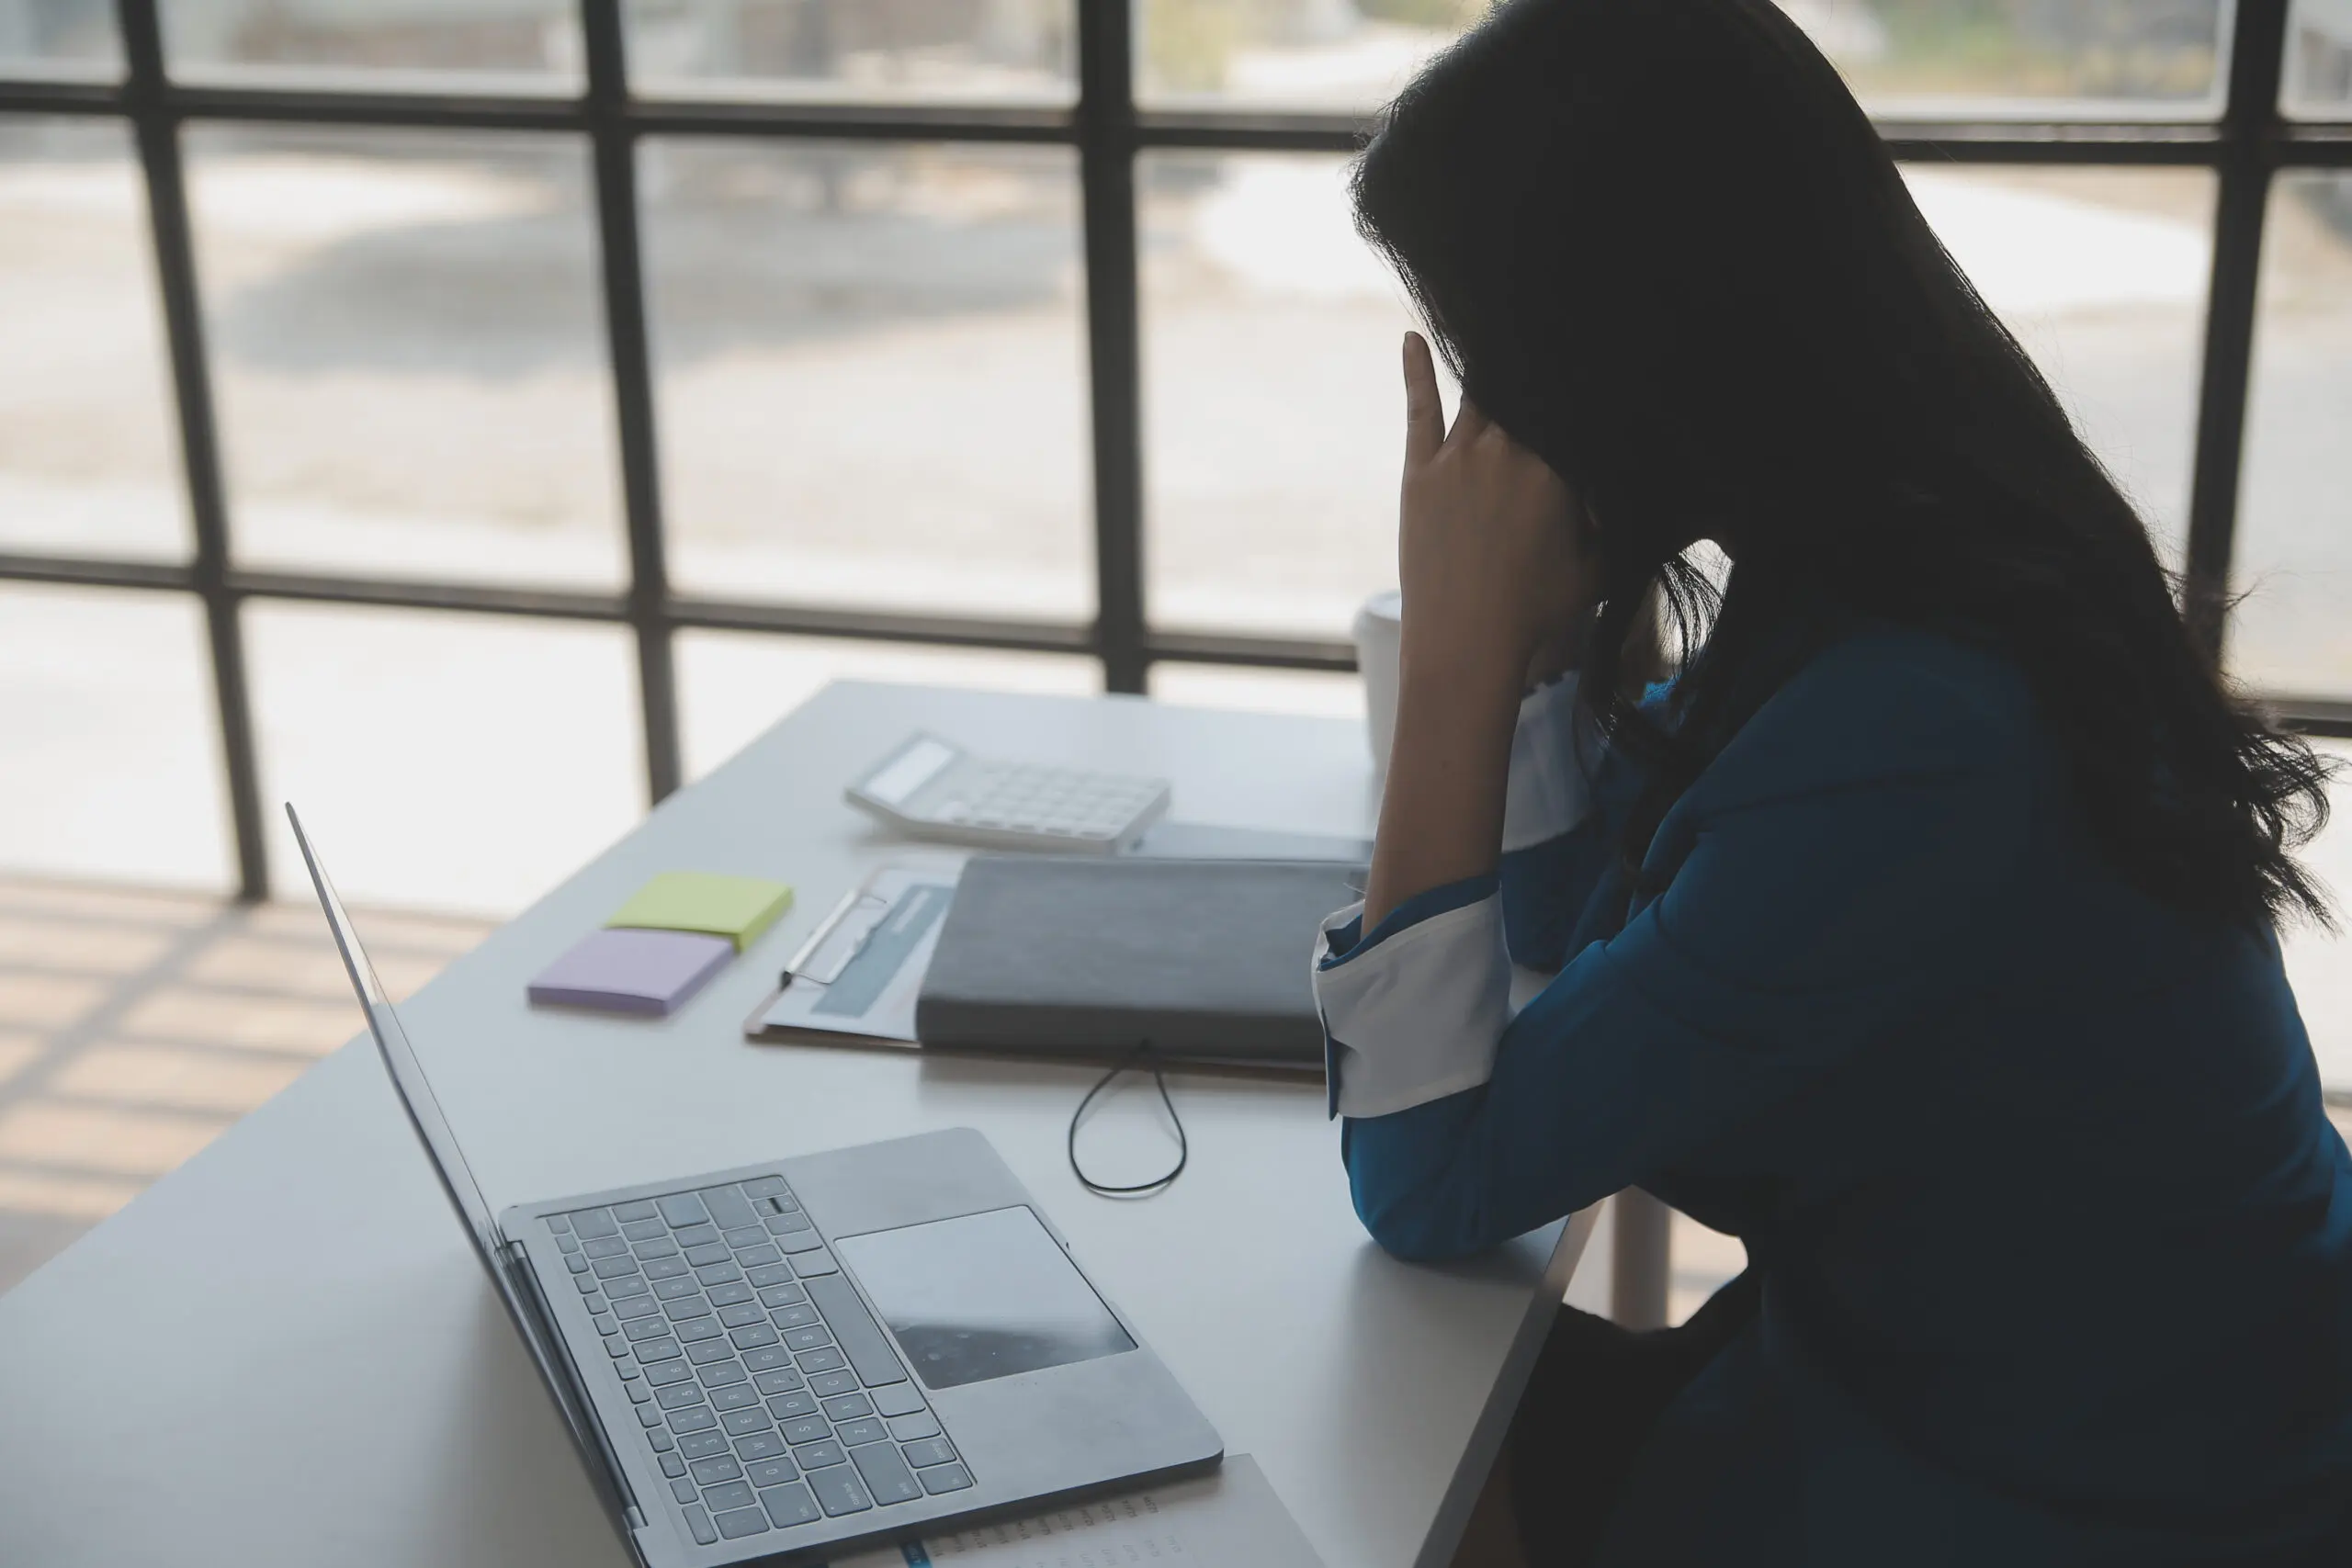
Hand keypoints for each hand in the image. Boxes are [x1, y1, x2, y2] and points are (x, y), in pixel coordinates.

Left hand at [1396, 332, 1595, 693]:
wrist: (1465, 645)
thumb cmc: (1538, 611)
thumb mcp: (1600, 566)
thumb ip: (1622, 519)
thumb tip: (1655, 493)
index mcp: (1558, 468)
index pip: (1574, 406)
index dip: (1585, 381)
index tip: (1598, 351)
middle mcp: (1508, 450)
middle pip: (1528, 388)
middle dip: (1541, 363)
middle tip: (1554, 322)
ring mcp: (1459, 458)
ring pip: (1481, 393)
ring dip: (1493, 366)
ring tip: (1502, 333)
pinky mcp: (1419, 473)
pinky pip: (1420, 410)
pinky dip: (1416, 372)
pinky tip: (1410, 338)